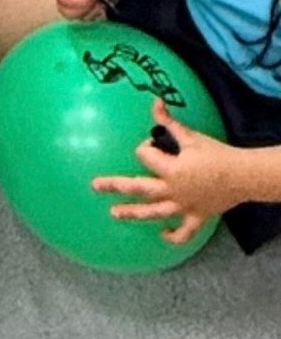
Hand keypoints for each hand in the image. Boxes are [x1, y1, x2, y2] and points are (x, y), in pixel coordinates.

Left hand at [92, 98, 249, 243]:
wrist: (243, 176)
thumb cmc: (215, 154)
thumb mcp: (191, 136)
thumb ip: (169, 122)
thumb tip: (154, 102)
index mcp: (170, 170)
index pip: (144, 156)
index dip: (145, 147)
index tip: (152, 144)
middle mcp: (172, 191)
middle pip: (138, 188)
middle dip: (114, 186)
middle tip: (95, 186)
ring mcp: (183, 207)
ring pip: (154, 212)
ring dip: (133, 213)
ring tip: (114, 214)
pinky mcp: (196, 218)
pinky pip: (183, 233)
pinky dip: (173, 236)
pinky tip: (161, 235)